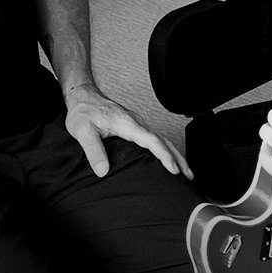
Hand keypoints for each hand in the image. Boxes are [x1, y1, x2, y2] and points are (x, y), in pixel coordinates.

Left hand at [63, 85, 192, 180]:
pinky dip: (166, 150)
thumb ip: (93, 151)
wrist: (83, 96)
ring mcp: (138, 124)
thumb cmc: (84, 111)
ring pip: (162, 139)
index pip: (152, 140)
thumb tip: (103, 170)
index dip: (164, 156)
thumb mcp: (82, 131)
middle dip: (179, 158)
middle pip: (164, 141)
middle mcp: (137, 123)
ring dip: (175, 154)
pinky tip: (168, 159)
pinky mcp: (135, 127)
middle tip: (189, 176)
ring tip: (185, 172)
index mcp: (128, 124)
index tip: (174, 169)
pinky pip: (155, 139)